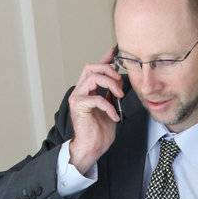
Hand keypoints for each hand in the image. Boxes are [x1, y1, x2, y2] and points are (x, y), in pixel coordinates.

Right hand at [67, 49, 124, 172]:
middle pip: (91, 67)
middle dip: (108, 70)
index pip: (95, 68)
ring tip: (119, 96)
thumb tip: (119, 82)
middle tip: (120, 83)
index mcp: (88, 90)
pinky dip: (108, 106)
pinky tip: (114, 116)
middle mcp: (80, 90)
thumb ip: (111, 95)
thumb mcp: (110, 108)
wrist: (92, 148)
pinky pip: (96, 98)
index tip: (115, 50)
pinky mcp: (78, 106)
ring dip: (110, 84)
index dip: (104, 58)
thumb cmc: (99, 132)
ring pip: (93, 77)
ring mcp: (77, 97)